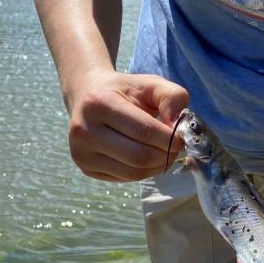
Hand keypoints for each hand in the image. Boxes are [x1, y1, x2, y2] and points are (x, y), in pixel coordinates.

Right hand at [67, 71, 188, 180]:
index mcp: (98, 103)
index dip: (169, 138)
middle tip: (176, 148)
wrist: (88, 96)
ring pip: (133, 173)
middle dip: (165, 155)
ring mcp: (82, 153)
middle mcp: (84, 130)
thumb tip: (179, 126)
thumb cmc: (124, 91)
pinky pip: (125, 178)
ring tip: (164, 152)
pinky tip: (147, 158)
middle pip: (139, 157)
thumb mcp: (150, 84)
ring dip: (157, 166)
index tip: (182, 138)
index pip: (144, 131)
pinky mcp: (86, 169)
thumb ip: (172, 97)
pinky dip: (144, 172)